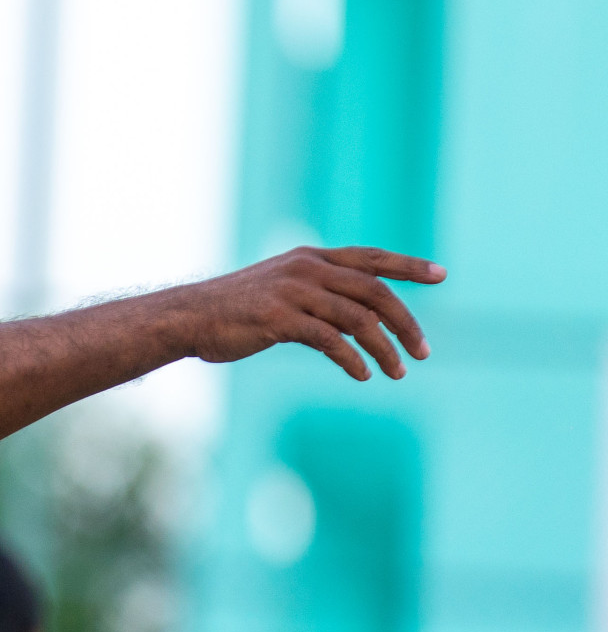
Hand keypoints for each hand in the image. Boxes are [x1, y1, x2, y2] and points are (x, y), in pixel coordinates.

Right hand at [175, 246, 446, 379]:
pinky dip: (352, 359)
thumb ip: (320, 298)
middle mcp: (307, 268)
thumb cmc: (235, 311)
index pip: (371, 258)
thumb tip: (360, 322)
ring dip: (385, 348)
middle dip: (406, 321)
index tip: (441, 275)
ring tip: (398, 373)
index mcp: (310, 257)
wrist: (189, 317)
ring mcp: (293, 291)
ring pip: (358, 318)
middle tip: (424, 351)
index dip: (408, 266)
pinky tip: (362, 374)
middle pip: (375, 290)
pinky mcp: (280, 318)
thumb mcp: (282, 292)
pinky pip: (330, 339)